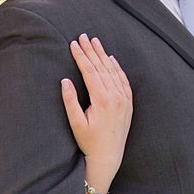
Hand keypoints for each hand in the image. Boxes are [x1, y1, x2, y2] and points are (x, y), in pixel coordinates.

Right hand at [61, 34, 131, 191]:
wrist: (108, 157)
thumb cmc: (88, 142)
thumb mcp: (76, 123)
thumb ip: (70, 101)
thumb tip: (65, 81)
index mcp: (102, 100)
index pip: (89, 71)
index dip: (80, 56)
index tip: (73, 44)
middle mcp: (116, 96)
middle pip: (101, 67)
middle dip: (91, 50)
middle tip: (83, 36)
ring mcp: (124, 99)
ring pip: (113, 71)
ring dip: (103, 55)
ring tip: (95, 42)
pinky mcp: (128, 104)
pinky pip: (123, 80)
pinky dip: (117, 68)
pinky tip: (111, 59)